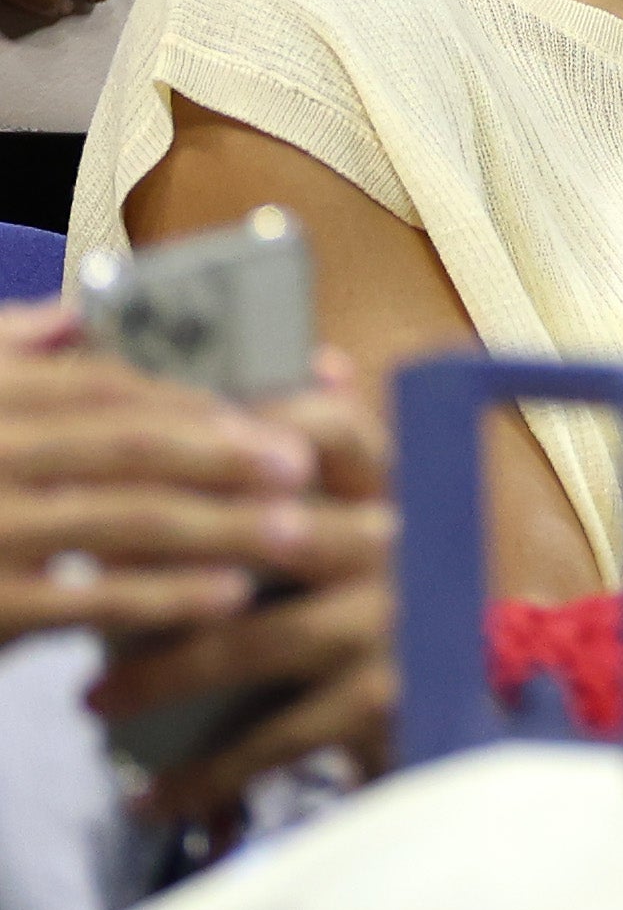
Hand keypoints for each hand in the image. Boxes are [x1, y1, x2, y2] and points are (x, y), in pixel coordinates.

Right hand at [0, 320, 323, 645]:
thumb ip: (7, 354)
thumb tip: (77, 309)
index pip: (104, 384)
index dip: (193, 393)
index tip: (267, 405)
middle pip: (131, 444)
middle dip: (229, 452)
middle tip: (306, 463)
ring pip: (128, 519)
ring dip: (223, 524)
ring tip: (297, 529)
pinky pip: (93, 600)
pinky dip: (167, 598)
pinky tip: (229, 597)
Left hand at [91, 354, 398, 821]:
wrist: (475, 693)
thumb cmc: (395, 591)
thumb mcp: (380, 513)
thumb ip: (340, 448)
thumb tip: (318, 357)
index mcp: (394, 487)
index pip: (334, 427)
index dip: (254, 425)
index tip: (159, 446)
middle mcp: (400, 546)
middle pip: (272, 534)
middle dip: (168, 555)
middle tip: (86, 569)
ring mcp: (393, 625)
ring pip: (253, 642)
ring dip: (161, 675)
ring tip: (92, 699)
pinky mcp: (383, 702)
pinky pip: (272, 739)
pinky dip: (202, 772)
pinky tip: (148, 793)